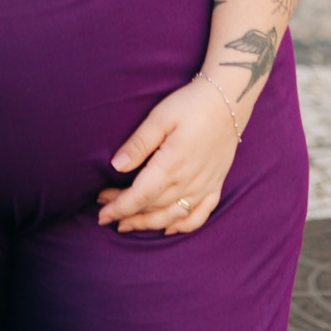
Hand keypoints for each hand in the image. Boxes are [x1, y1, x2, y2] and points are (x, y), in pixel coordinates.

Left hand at [96, 77, 239, 235]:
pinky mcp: (215, 186)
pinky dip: (181, 227)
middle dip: (126, 214)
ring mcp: (204, 187)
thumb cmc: (190, 105)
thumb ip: (139, 144)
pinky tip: (167, 229)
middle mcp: (188, 182)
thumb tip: (117, 166)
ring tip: (127, 224)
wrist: (228, 102)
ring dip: (148, 224)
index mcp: (171, 165)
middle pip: (153, 208)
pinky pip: (198, 217)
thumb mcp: (160, 117)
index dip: (119, 207)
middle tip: (104, 214)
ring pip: (172, 217)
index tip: (102, 214)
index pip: (140, 196)